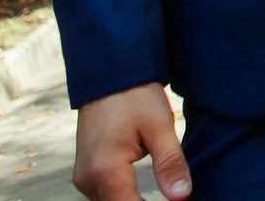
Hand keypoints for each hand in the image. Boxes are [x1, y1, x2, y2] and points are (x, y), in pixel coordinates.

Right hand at [73, 82, 188, 200]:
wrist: (109, 77)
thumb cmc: (136, 97)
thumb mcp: (160, 126)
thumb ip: (170, 163)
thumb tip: (182, 196)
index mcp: (105, 169)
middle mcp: (88, 178)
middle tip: (174, 196)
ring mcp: (83, 177)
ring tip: (162, 197)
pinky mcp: (84, 173)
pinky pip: (103, 196)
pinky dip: (122, 197)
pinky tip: (142, 194)